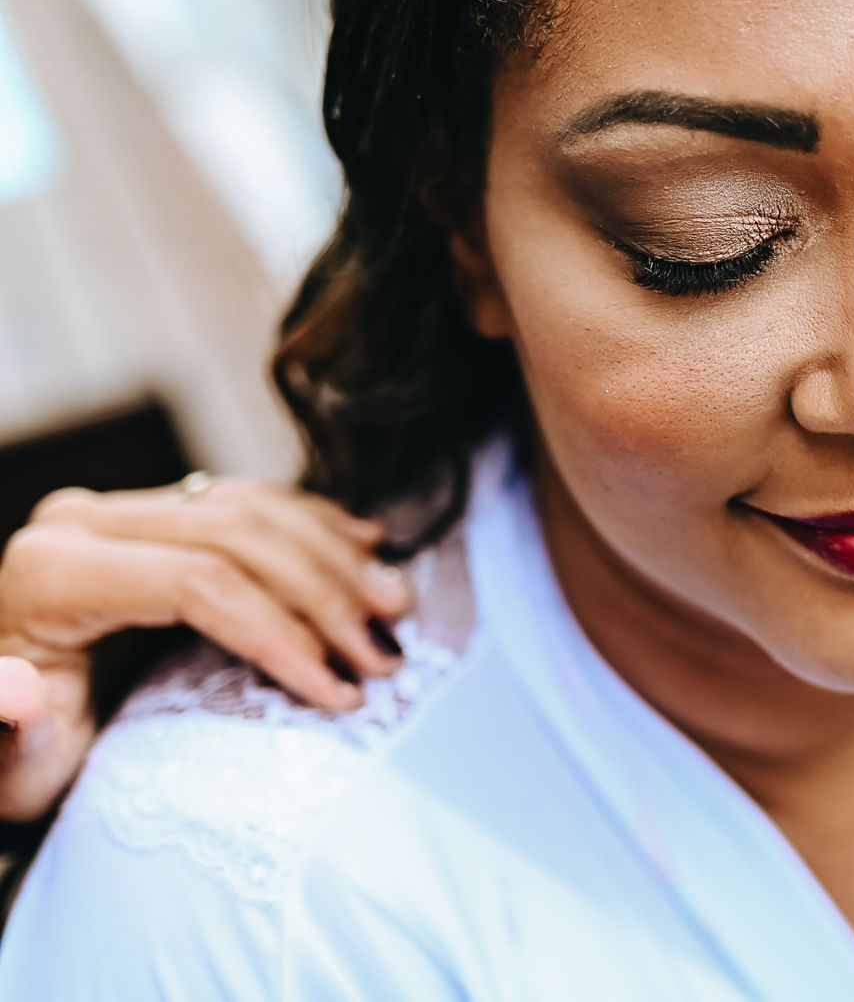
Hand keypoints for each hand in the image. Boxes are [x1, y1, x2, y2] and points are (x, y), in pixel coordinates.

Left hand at [0, 477, 410, 821]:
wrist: (5, 727)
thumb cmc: (17, 759)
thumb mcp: (11, 773)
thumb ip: (11, 736)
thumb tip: (22, 695)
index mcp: (50, 574)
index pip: (197, 581)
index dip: (281, 631)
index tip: (339, 690)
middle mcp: (83, 523)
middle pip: (238, 534)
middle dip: (325, 595)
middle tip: (385, 654)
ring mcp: (122, 511)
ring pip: (253, 507)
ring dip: (335, 557)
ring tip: (394, 608)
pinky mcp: (154, 512)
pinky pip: (249, 500)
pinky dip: (315, 526)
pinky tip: (366, 551)